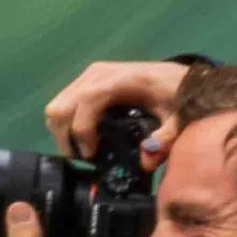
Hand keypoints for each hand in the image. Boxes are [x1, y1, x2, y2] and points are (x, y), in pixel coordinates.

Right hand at [44, 56, 191, 161]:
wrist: (179, 75)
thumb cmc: (178, 96)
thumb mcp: (178, 119)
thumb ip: (166, 140)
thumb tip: (145, 162)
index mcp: (120, 81)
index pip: (85, 103)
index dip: (81, 133)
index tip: (91, 156)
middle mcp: (98, 74)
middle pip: (60, 107)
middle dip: (66, 139)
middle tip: (85, 158)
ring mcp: (90, 75)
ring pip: (57, 106)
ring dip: (64, 132)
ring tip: (84, 149)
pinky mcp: (88, 79)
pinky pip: (65, 103)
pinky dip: (68, 123)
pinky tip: (86, 136)